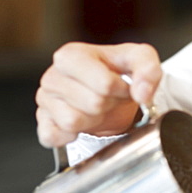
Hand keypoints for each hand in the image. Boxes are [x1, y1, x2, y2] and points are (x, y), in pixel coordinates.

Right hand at [35, 42, 163, 146]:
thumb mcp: (140, 59)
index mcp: (71, 55)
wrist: (109, 91)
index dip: (121, 89)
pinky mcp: (43, 123)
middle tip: (110, 98)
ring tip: (97, 108)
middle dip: (109, 104)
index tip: (123, 86)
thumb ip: (148, 69)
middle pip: (92, 104)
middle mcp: (52, 76)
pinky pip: (53, 137)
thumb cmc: (119, 72)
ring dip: (93, 120)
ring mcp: (44, 100)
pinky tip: (82, 124)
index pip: (104, 83)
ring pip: (73, 122)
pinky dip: (71, 136)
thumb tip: (142, 93)